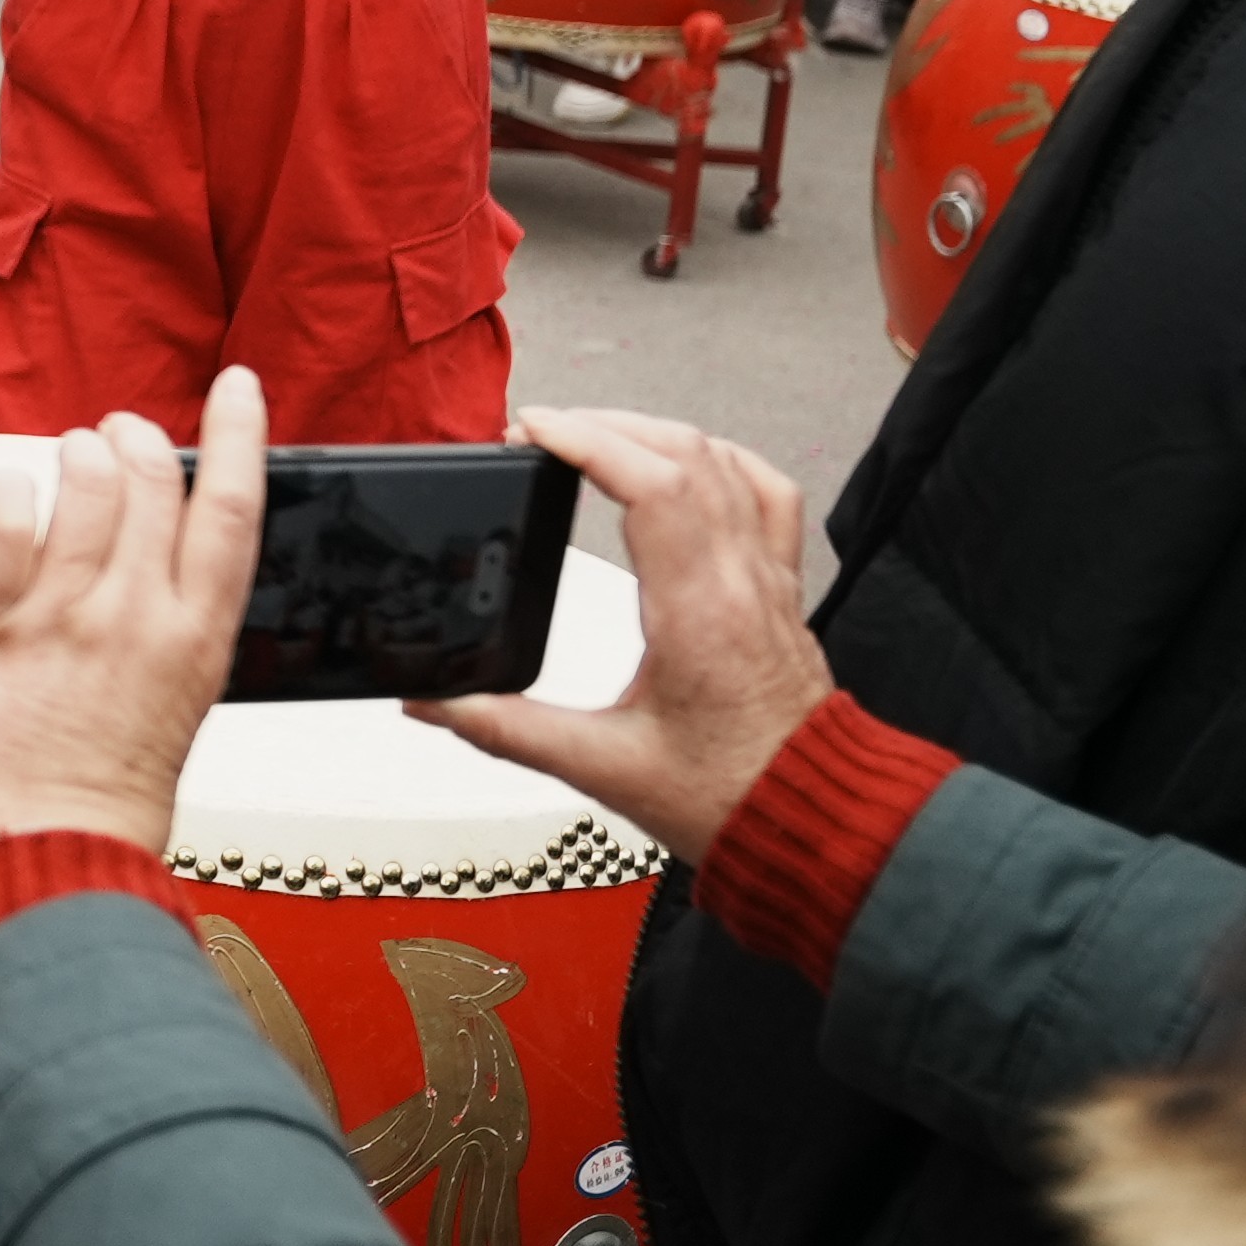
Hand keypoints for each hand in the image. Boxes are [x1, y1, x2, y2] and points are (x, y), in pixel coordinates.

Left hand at [0, 370, 265, 864]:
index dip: (238, 434)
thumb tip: (165, 527)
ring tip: (67, 465)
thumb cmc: (111, 778)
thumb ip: (176, 608)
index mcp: (199, 635)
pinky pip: (1, 521)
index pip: (233, 509)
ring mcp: (61, 617)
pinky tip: (10, 498)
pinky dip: (6, 491)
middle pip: (152, 478)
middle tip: (118, 435)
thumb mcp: (183, 689)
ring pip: (80, 484)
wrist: (44, 849)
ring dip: (74, 454)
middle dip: (134, 436)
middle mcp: (137, 616)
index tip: (238, 385)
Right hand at [420, 407, 824, 859]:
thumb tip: (432, 702)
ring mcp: (768, 581)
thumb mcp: (602, 766)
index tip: (531, 430)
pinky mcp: (780, 591)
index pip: (653, 484)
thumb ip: (505, 730)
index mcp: (698, 613)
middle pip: (685, 454)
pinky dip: (720, 459)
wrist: (814, 820)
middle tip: (542, 434)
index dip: (587, 440)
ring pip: (725, 462)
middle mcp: (741, 582)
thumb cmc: (733, 796)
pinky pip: (766, 494)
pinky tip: (688, 461)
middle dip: (604, 425)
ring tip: (595, 436)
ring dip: (654, 433)